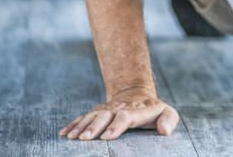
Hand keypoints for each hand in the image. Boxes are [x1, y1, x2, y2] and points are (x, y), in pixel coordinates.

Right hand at [59, 88, 178, 140]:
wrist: (135, 94)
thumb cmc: (153, 111)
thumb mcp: (167, 112)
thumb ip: (169, 120)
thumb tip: (164, 131)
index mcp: (137, 110)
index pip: (126, 116)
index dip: (116, 126)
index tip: (107, 136)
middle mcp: (119, 108)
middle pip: (105, 116)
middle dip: (94, 127)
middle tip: (85, 138)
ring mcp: (106, 110)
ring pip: (92, 116)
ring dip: (81, 126)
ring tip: (72, 137)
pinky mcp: (96, 112)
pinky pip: (83, 117)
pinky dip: (73, 125)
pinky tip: (64, 133)